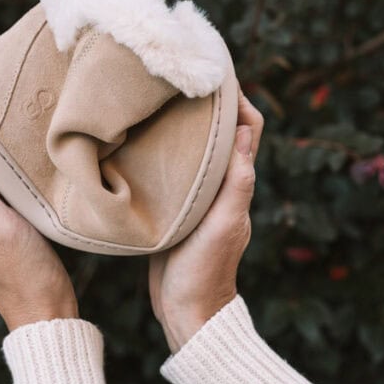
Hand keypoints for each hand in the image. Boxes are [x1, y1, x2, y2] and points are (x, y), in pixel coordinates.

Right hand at [149, 86, 263, 352]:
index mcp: (237, 185)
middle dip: (206, 102)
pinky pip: (172, 170)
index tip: (217, 70)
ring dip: (182, 124)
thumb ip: (236, 182)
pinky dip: (162, 150)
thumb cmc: (206, 271)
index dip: (238, 97)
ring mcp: (198, 197)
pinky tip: (136, 139)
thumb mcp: (224, 224)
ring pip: (195, 148)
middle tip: (179, 74)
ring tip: (155, 98)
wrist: (186, 313)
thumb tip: (244, 130)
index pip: (247, 128)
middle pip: (219, 132)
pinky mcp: (174, 209)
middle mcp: (221, 185)